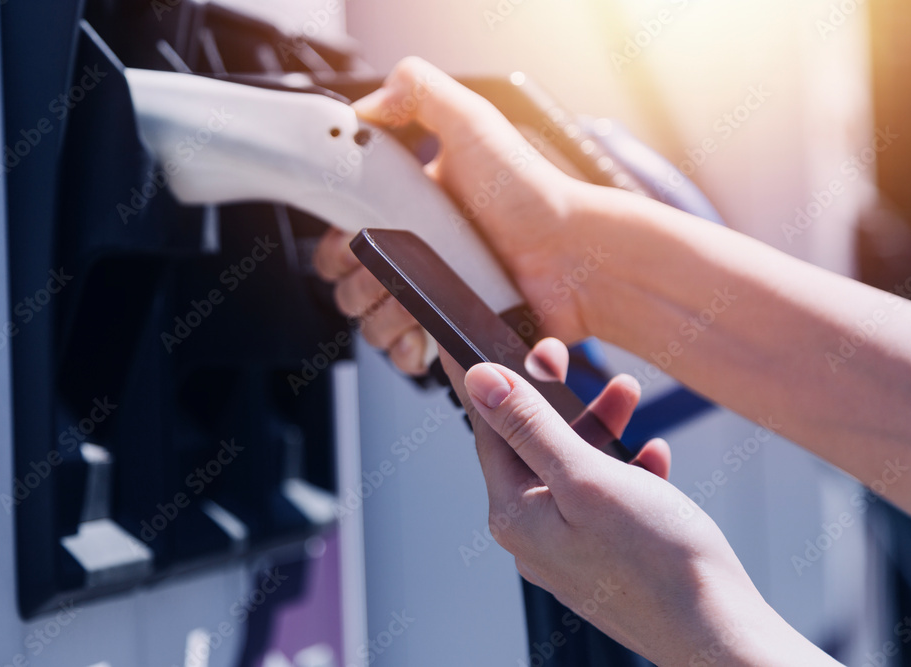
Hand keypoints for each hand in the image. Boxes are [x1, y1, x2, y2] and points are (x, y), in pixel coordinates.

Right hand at [313, 57, 626, 373]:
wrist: (573, 258)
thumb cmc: (531, 195)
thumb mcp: (472, 123)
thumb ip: (418, 92)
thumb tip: (366, 107)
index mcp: (408, 205)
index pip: (341, 233)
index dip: (337, 243)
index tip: (354, 240)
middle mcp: (415, 250)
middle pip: (348, 283)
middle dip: (358, 284)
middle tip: (391, 270)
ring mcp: (431, 292)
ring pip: (370, 320)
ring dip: (380, 318)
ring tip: (414, 301)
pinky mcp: (450, 327)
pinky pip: (405, 350)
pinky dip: (404, 349)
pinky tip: (422, 333)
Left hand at [441, 339, 839, 665]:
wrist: (718, 634)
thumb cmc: (657, 562)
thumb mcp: (586, 477)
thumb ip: (529, 427)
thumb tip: (480, 382)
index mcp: (516, 515)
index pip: (486, 430)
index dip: (484, 380)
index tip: (464, 342)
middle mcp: (533, 536)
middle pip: (532, 447)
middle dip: (558, 399)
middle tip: (566, 355)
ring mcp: (568, 550)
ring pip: (572, 470)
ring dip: (597, 429)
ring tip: (627, 394)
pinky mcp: (604, 559)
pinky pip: (604, 501)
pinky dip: (625, 471)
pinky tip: (655, 457)